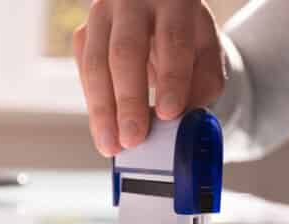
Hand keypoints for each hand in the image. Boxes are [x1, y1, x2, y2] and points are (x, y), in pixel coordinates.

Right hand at [73, 0, 225, 156]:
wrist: (156, 13)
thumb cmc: (184, 36)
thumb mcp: (205, 52)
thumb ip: (203, 83)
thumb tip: (184, 120)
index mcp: (173, 0)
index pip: (172, 40)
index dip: (171, 79)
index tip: (169, 114)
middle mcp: (132, 2)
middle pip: (126, 51)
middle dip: (128, 101)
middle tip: (133, 139)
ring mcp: (102, 15)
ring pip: (96, 64)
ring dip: (102, 110)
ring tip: (111, 144)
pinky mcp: (84, 33)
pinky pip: (84, 72)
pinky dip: (94, 103)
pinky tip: (103, 127)